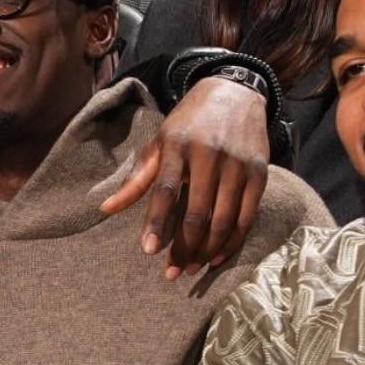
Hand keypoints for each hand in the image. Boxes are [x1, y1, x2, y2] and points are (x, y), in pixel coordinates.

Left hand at [100, 78, 269, 278]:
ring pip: (223, 220)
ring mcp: (237, 164)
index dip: (157, 222)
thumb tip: (105, 208)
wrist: (234, 92)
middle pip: (196, 212)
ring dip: (207, 251)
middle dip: (184, 248)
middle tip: (172, 272)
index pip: (165, 189)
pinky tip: (217, 256)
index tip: (149, 251)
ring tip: (192, 269)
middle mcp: (209, 154)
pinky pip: (246, 216)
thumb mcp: (159, 141)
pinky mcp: (259, 173)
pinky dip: (232, 241)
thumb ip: (137, 178)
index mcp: (177, 144)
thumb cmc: (189, 122)